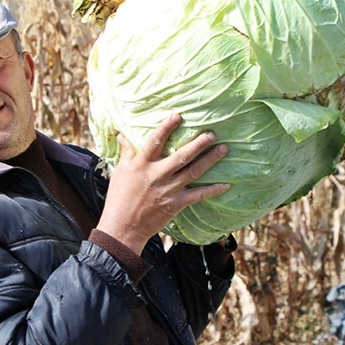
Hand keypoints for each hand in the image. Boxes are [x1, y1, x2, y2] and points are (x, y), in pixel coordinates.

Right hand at [96, 114, 229, 254]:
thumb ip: (126, 153)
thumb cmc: (119, 199)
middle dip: (197, 144)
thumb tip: (122, 134)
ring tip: (223, 149)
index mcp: (140, 165)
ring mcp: (167, 191)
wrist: (122, 228)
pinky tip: (226, 184)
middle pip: (180, 156)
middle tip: (212, 133)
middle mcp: (155, 176)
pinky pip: (197, 196)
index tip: (177, 116)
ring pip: (192, 172)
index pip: (154, 142)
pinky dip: (212, 190)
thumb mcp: (120, 172)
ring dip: (209, 160)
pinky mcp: (175, 205)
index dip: (166, 128)